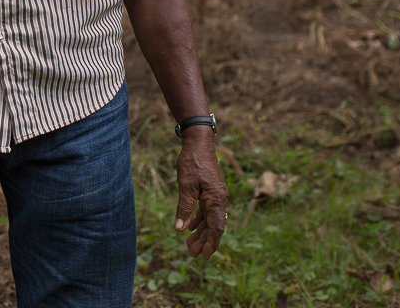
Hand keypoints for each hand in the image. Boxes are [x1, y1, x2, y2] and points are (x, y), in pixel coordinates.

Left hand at [173, 128, 228, 257]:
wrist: (198, 142)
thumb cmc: (192, 162)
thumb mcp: (186, 185)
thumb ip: (184, 208)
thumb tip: (179, 229)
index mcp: (217, 198)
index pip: (215, 226)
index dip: (210, 243)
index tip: (204, 256)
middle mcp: (219, 199)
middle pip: (213, 225)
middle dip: (203, 240)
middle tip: (191, 253)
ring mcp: (216, 195)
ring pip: (209, 219)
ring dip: (200, 231)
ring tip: (190, 244)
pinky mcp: (210, 191)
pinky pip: (207, 210)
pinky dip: (199, 219)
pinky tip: (190, 227)